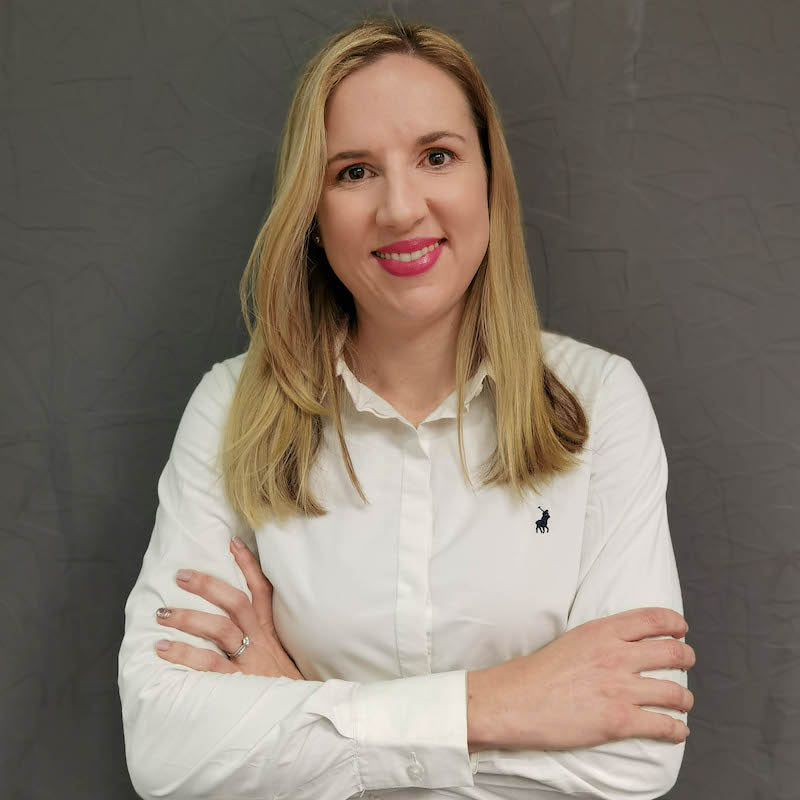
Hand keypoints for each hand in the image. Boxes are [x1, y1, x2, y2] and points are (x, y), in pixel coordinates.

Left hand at [154, 535, 303, 679]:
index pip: (263, 590)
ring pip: (219, 629)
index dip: (249, 564)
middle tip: (182, 575)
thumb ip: (265, 640)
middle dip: (209, 586)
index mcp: (272, 632)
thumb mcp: (284, 657)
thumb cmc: (287, 690)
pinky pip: (209, 665)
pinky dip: (185, 655)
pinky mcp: (238, 684)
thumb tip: (243, 624)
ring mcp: (249, 661)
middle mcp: (261, 641)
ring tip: (162, 613)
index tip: (232, 542)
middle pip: (236, 603)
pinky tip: (163, 648)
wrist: (304, 719)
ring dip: (189, 618)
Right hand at [467, 607, 694, 751]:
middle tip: (686, 662)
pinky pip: (664, 725)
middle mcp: (617, 656)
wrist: (515, 701)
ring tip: (683, 702)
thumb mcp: (572, 640)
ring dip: (685, 699)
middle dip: (686, 658)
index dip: (674, 623)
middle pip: (672, 652)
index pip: (654, 618)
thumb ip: (601, 640)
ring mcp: (620, 689)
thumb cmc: (537, 673)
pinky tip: (677, 731)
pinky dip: (677, 730)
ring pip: (675, 692)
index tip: (680, 629)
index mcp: (603, 631)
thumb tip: (623, 646)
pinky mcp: (620, 720)